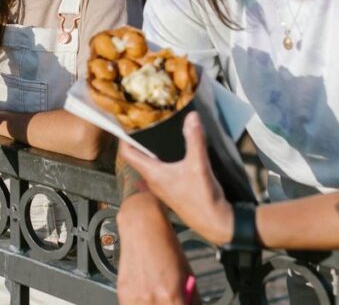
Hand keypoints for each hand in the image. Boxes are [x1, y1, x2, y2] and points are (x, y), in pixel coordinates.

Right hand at [116, 192, 197, 303]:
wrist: (142, 227)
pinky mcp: (122, 293)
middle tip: (172, 301)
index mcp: (171, 296)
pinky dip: (141, 304)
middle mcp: (151, 299)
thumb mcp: (187, 274)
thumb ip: (191, 298)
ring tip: (159, 297)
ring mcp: (134, 297)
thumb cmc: (167, 247)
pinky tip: (147, 295)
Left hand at [119, 112, 233, 245]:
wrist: (214, 222)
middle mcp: (153, 179)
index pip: (127, 153)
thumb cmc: (202, 199)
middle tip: (144, 119)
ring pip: (150, 161)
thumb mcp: (198, 166)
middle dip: (139, 137)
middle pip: (138, 155)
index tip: (127, 122)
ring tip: (158, 128)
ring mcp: (162, 184)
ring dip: (152, 146)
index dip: (124, 136)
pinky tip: (175, 147)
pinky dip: (163, 155)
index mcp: (152, 173)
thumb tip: (192, 117)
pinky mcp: (172, 186)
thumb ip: (195, 140)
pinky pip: (162, 166)